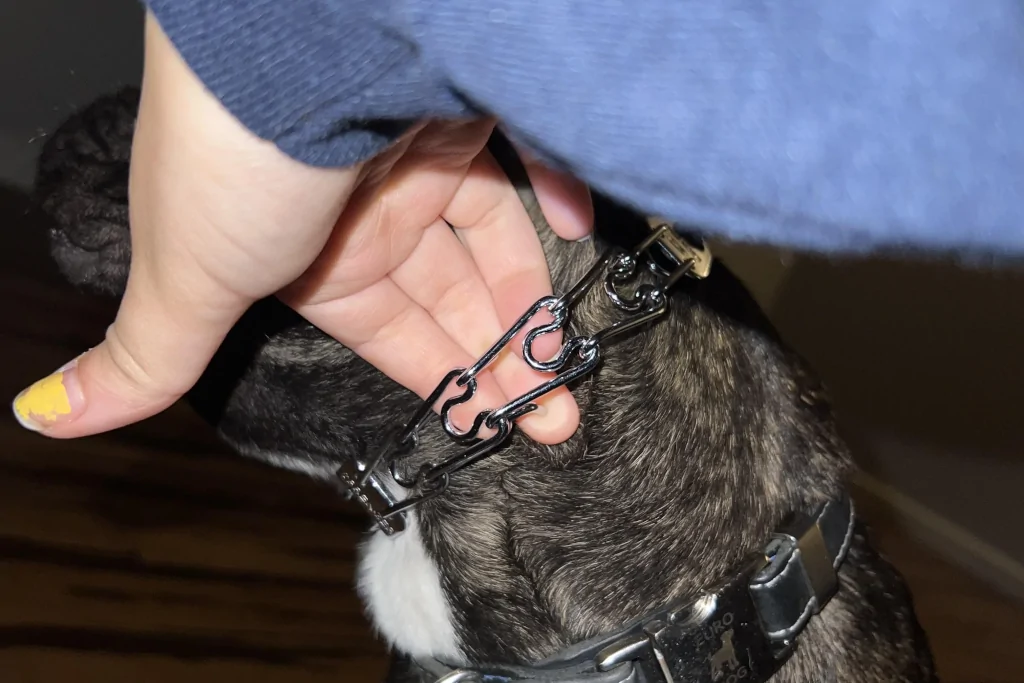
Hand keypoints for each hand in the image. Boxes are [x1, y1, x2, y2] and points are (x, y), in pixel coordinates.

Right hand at [12, 12, 592, 443]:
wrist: (289, 39)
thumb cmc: (232, 156)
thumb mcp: (186, 278)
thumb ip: (145, 355)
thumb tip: (47, 413)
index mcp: (314, 255)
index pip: (391, 332)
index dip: (442, 382)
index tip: (493, 428)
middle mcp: (372, 204)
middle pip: (451, 293)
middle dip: (502, 360)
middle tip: (555, 420)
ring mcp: (425, 148)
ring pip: (493, 235)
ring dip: (532, 296)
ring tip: (571, 365)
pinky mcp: (470, 97)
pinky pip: (526, 150)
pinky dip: (555, 185)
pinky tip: (578, 227)